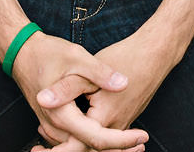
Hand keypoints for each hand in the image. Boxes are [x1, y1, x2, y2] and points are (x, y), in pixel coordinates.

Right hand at [13, 32, 146, 151]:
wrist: (22, 52)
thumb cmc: (49, 53)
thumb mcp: (78, 58)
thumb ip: (101, 74)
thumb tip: (123, 84)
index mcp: (64, 115)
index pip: (97, 139)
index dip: (122, 141)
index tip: (142, 137)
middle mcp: (56, 127)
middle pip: (90, 149)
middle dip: (117, 148)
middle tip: (142, 144)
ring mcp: (53, 128)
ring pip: (81, 147)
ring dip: (106, 147)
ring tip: (132, 143)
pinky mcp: (54, 124)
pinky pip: (75, 140)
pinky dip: (92, 141)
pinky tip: (109, 135)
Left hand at [45, 29, 178, 147]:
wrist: (156, 52)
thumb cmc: (125, 57)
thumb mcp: (89, 68)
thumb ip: (65, 87)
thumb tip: (41, 99)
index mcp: (104, 117)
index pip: (77, 145)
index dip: (56, 151)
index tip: (36, 150)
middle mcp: (116, 125)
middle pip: (87, 147)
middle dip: (63, 150)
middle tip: (37, 149)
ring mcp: (123, 121)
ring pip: (96, 141)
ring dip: (74, 143)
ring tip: (47, 139)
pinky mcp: (125, 115)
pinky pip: (104, 133)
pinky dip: (86, 133)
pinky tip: (71, 123)